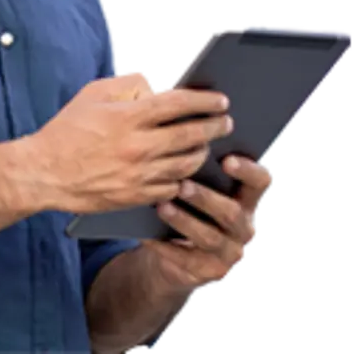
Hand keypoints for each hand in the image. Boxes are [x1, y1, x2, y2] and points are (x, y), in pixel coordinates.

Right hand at [27, 72, 232, 213]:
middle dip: (214, 126)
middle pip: (190, 135)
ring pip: (187, 163)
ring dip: (202, 151)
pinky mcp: (136, 196)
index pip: (178, 105)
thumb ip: (127, 84)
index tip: (219, 100)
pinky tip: (184, 169)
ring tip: (205, 144)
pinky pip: (172, 187)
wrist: (45, 172)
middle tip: (225, 121)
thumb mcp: (93, 94)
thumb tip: (155, 84)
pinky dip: (183, 177)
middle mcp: (137, 146)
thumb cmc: (67, 130)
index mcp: (127, 117)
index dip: (203, 100)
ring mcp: (139, 174)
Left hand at [144, 155, 273, 289]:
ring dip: (184, 221)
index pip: (259, 182)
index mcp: (245, 199)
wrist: (174, 254)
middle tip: (182, 185)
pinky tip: (146, 234)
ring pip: (209, 237)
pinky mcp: (211, 272)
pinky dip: (165, 246)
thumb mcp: (197, 187)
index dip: (247, 170)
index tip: (226, 159)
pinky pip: (187, 259)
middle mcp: (244, 226)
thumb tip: (182, 135)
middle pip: (231, 212)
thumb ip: (197, 167)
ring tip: (161, 207)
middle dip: (205, 198)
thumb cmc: (186, 206)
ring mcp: (230, 252)